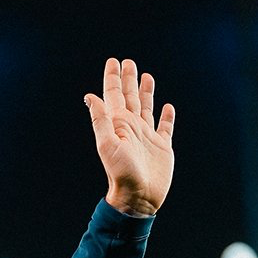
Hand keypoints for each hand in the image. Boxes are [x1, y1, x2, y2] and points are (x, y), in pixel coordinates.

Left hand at [84, 58, 175, 215]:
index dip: (112, 78)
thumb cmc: (121, 172)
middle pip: (130, 97)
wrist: (138, 197)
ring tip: (146, 76)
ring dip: (146, 92)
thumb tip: (89, 96)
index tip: (113, 61)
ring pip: (147, 108)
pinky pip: (165, 127)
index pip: (114, 95)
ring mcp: (147, 136)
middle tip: (128, 62)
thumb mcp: (107, 144)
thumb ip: (100, 119)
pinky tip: (167, 107)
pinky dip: (166, 116)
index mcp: (118, 124)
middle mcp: (132, 127)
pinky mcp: (162, 147)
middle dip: (128, 79)